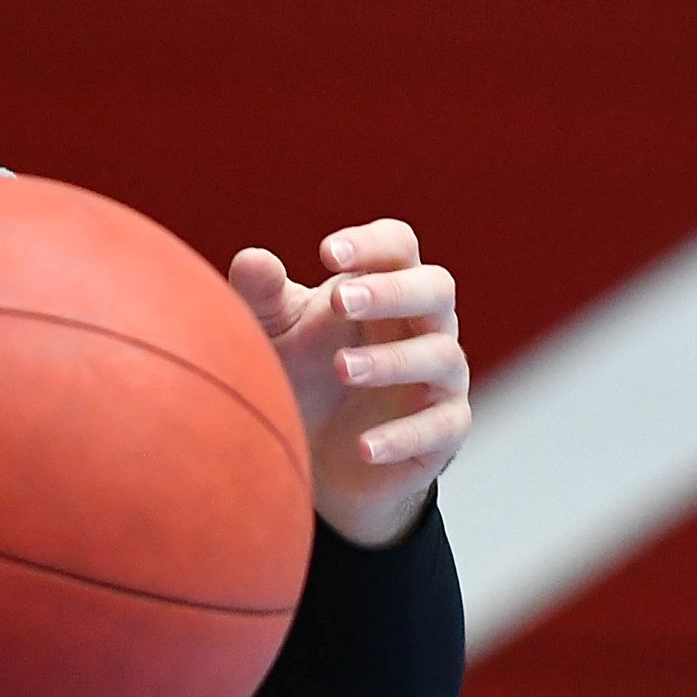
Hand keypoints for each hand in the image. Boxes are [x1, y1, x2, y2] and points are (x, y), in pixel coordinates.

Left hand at [225, 217, 465, 546]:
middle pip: (434, 288)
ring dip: (392, 360)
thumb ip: (262, 295)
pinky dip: (404, 436)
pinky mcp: (444, 430)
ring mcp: (441, 376)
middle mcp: (426, 323)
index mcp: (388, 285)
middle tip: (340, 301)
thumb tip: (252, 261)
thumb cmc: (306, 371)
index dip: (371, 244)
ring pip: (440, 355)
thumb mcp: (277, 331)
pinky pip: (440, 428)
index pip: (397, 246)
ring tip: (340, 367)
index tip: (326, 253)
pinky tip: (364, 447)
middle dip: (390, 292)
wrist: (321, 452)